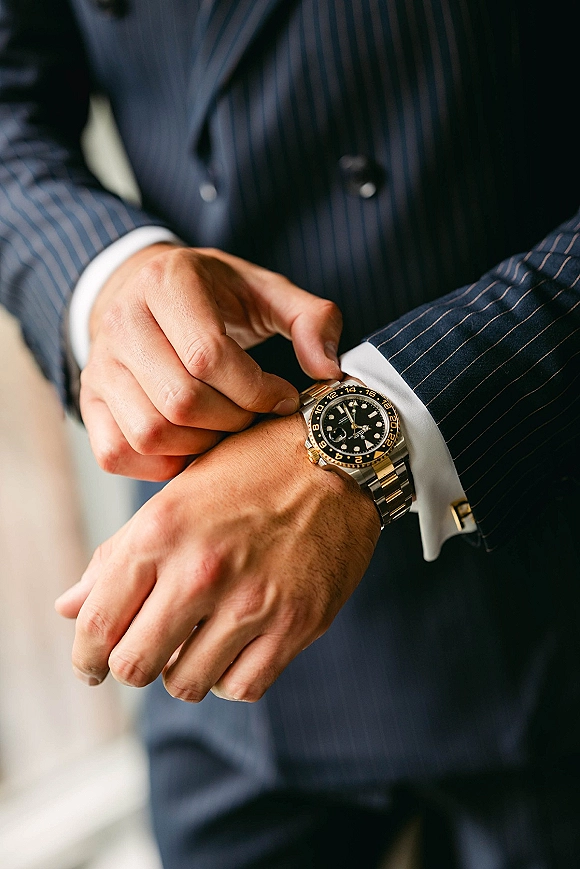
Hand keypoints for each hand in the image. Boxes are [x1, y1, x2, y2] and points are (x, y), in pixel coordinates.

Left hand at [55, 414, 379, 701]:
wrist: (337, 458)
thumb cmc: (249, 471)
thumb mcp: (175, 496)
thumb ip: (118, 554)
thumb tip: (68, 607)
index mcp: (161, 532)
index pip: (98, 623)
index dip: (85, 657)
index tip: (91, 666)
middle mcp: (202, 570)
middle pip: (134, 665)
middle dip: (130, 666)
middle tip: (144, 654)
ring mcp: (252, 601)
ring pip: (185, 684)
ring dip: (181, 671)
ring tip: (194, 643)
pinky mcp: (296, 623)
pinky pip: (241, 686)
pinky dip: (228, 676)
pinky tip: (232, 648)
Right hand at [80, 243, 342, 480]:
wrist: (148, 294)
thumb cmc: (215, 298)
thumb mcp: (267, 293)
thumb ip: (311, 320)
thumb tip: (328, 370)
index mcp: (167, 283)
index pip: (208, 355)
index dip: (256, 389)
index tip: (282, 397)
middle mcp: (122, 321)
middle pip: (181, 401)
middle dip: (233, 421)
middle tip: (254, 415)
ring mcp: (99, 366)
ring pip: (151, 433)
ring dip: (202, 446)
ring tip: (226, 427)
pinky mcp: (90, 403)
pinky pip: (118, 454)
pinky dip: (162, 465)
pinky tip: (193, 444)